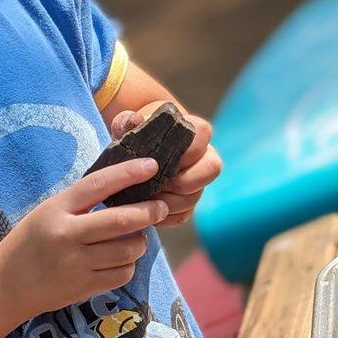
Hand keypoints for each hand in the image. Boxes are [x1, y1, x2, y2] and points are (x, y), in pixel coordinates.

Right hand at [0, 157, 169, 319]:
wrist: (5, 286)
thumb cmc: (29, 243)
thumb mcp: (47, 212)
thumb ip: (80, 202)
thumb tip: (124, 188)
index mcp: (56, 210)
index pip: (99, 184)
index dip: (129, 173)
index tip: (152, 165)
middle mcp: (67, 235)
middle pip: (121, 220)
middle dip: (148, 212)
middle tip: (160, 208)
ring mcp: (76, 264)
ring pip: (127, 249)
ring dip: (139, 241)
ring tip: (134, 237)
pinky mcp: (83, 287)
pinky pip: (122, 274)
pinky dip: (128, 265)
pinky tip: (120, 260)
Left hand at [109, 104, 221, 226]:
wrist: (137, 150)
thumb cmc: (137, 132)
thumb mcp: (128, 123)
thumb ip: (128, 121)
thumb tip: (133, 121)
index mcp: (195, 131)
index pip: (204, 135)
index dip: (186, 149)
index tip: (162, 159)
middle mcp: (203, 157)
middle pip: (209, 170)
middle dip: (181, 181)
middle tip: (156, 184)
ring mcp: (197, 183)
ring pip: (194, 197)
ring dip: (169, 201)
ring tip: (145, 199)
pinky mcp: (186, 204)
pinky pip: (181, 215)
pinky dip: (163, 216)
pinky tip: (145, 212)